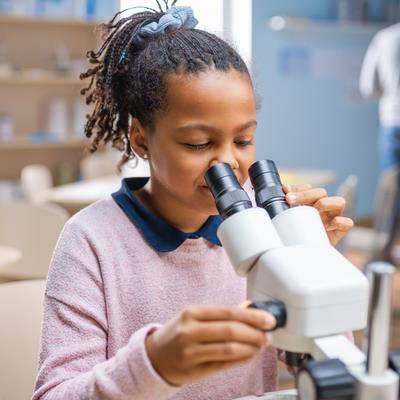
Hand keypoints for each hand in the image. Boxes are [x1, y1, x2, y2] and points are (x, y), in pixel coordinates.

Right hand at [145, 305, 275, 385]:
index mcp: (191, 313)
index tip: (269, 319)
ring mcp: (191, 352)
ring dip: (251, 347)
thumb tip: (250, 307)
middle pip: (230, 331)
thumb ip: (222, 313)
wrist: (155, 357)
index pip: (228, 312)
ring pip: (229, 349)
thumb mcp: (194, 317)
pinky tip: (249, 354)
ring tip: (261, 344)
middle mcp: (189, 331)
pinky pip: (224, 364)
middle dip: (255, 333)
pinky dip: (241, 359)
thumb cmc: (177, 333)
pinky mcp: (194, 371)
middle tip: (269, 334)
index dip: (252, 316)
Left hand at [282, 183, 353, 246]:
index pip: (308, 188)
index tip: (286, 194)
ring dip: (324, 203)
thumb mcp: (288, 219)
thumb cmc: (295, 236)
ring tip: (312, 212)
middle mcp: (323, 208)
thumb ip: (286, 204)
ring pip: (339, 202)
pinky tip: (327, 226)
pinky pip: (347, 223)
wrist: (303, 257)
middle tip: (290, 200)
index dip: (298, 189)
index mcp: (310, 203)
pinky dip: (340, 222)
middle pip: (321, 192)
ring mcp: (333, 218)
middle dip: (305, 194)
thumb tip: (284, 187)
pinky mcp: (339, 231)